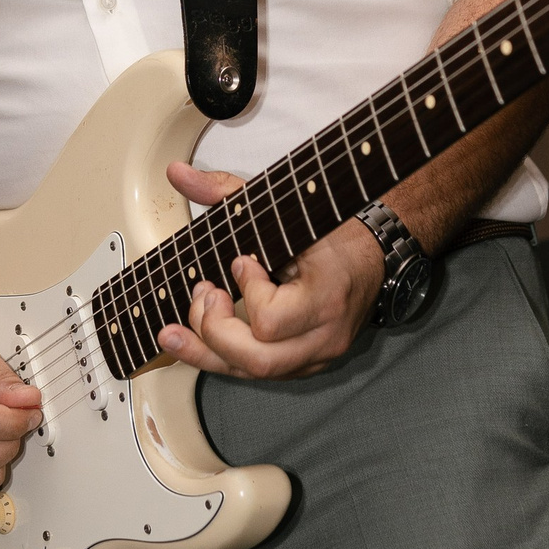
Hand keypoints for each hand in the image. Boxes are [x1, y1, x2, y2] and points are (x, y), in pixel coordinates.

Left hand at [156, 162, 384, 379]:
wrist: (372, 255)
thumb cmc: (332, 232)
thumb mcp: (284, 208)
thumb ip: (227, 193)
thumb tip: (178, 174)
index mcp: (328, 296)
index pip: (271, 320)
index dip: (246, 291)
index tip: (242, 262)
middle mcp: (326, 335)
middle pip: (259, 360)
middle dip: (215, 332)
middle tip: (205, 296)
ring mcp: (318, 355)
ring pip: (256, 374)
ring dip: (207, 352)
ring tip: (175, 331)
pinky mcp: (307, 364)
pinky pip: (259, 374)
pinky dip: (222, 358)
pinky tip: (196, 341)